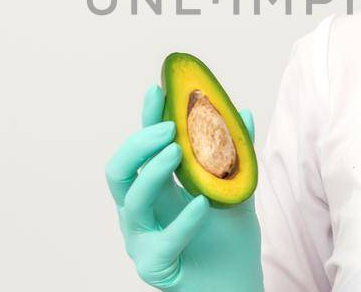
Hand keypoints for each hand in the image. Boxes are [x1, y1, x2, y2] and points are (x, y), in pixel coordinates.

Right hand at [105, 84, 263, 290]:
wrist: (237, 285)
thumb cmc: (230, 242)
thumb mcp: (237, 190)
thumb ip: (237, 155)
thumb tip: (241, 112)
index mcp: (156, 190)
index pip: (143, 148)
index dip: (145, 118)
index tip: (157, 89)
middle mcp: (141, 212)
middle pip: (118, 171)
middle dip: (138, 144)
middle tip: (168, 128)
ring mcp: (142, 239)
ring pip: (131, 201)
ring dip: (153, 172)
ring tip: (179, 153)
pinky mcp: (154, 265)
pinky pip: (163, 239)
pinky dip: (183, 220)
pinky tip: (203, 204)